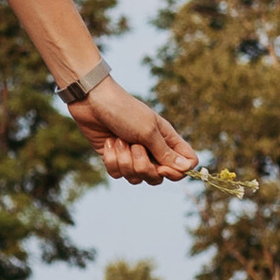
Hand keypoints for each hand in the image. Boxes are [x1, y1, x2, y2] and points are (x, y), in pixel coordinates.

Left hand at [74, 80, 197, 183]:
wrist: (93, 101)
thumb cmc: (124, 111)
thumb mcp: (148, 131)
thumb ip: (166, 153)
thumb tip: (187, 169)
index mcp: (167, 140)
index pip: (185, 165)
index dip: (176, 172)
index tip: (162, 167)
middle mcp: (152, 150)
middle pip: (158, 178)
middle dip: (144, 167)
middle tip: (134, 146)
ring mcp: (133, 156)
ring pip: (136, 178)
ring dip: (125, 161)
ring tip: (119, 140)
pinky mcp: (115, 158)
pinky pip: (117, 174)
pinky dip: (111, 160)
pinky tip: (109, 143)